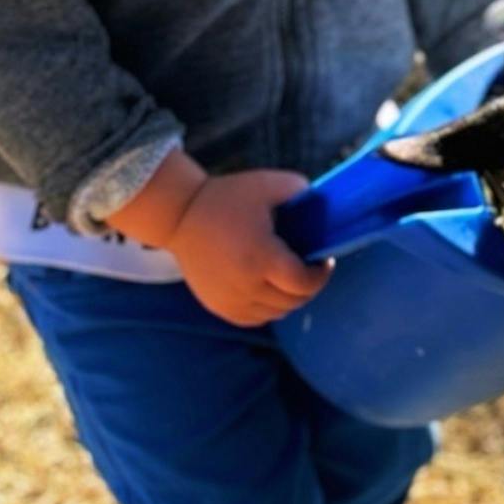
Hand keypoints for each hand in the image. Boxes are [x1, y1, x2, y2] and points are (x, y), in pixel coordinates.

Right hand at [164, 170, 332, 326]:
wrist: (179, 216)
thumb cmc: (225, 198)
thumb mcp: (266, 184)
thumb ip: (299, 189)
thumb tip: (320, 202)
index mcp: (262, 258)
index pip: (304, 284)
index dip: (321, 276)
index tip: (324, 261)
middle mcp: (247, 286)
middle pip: (292, 301)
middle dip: (308, 287)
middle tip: (309, 268)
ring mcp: (231, 300)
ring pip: (275, 313)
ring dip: (288, 298)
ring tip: (288, 278)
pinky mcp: (218, 306)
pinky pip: (254, 318)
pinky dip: (268, 308)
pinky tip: (268, 288)